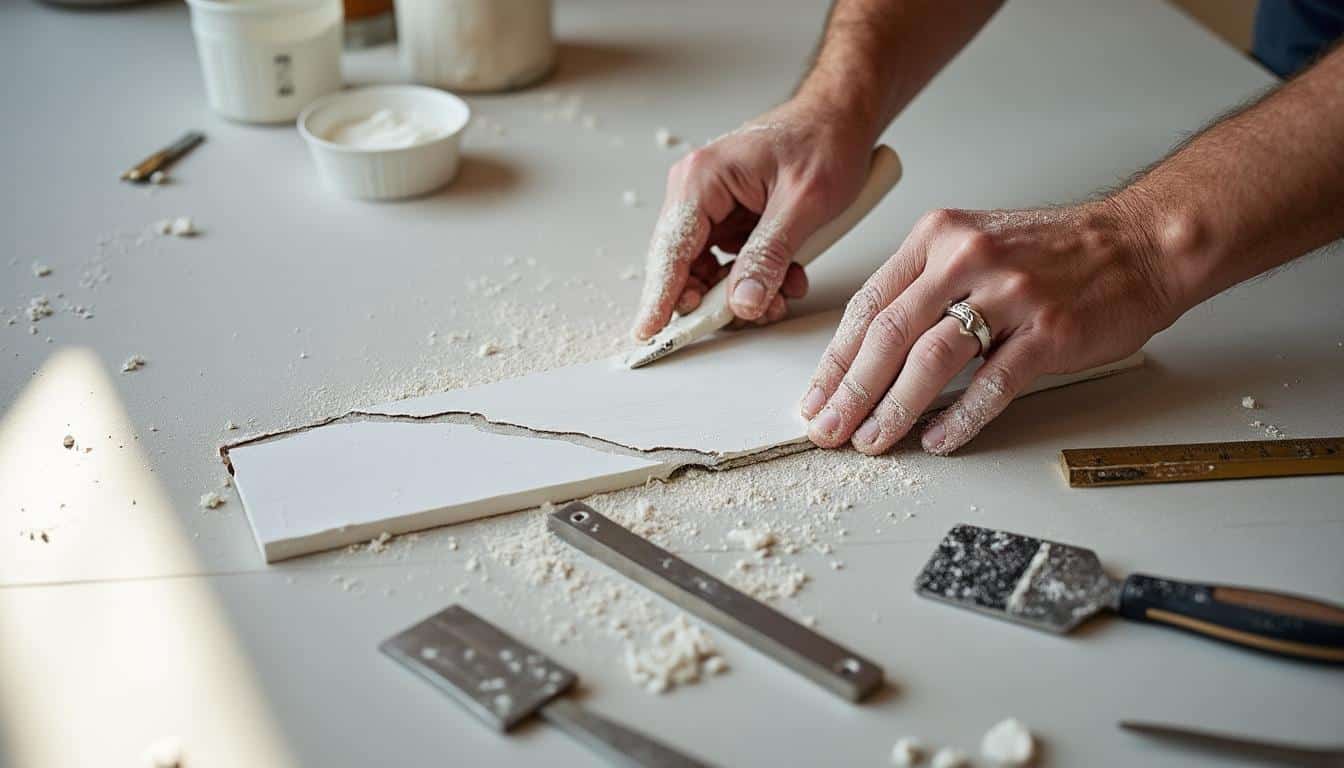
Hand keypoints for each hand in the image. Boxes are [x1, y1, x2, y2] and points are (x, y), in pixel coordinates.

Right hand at [630, 99, 874, 339]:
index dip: (660, 296)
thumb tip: (743, 302)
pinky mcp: (734, 220)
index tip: (649, 332)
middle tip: (741, 319)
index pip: (671, 249)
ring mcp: (715, 207)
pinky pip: (733, 263)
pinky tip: (786, 279)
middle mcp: (699, 191)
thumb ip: (770, 254)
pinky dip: (757, 279)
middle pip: (684, 264)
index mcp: (703, 177)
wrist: (844, 118)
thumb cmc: (825, 139)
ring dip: (742, 293)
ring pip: (711, 271)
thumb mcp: (804, 202)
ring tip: (778, 298)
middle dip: (713, 299)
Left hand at [800, 201, 1178, 454]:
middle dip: (851, 391)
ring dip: (893, 409)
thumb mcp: (973, 245)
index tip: (817, 396)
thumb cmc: (1054, 253)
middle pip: (888, 334)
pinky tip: (937, 439)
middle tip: (830, 429)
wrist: (1139, 243)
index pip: (868, 305)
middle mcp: (967, 259)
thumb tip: (869, 355)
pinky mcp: (1048, 330)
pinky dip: (959, 417)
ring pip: (931, 359)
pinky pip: (992, 384)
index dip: (835, 359)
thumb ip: (924, 288)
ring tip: (873, 441)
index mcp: (938, 238)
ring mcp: (1009, 294)